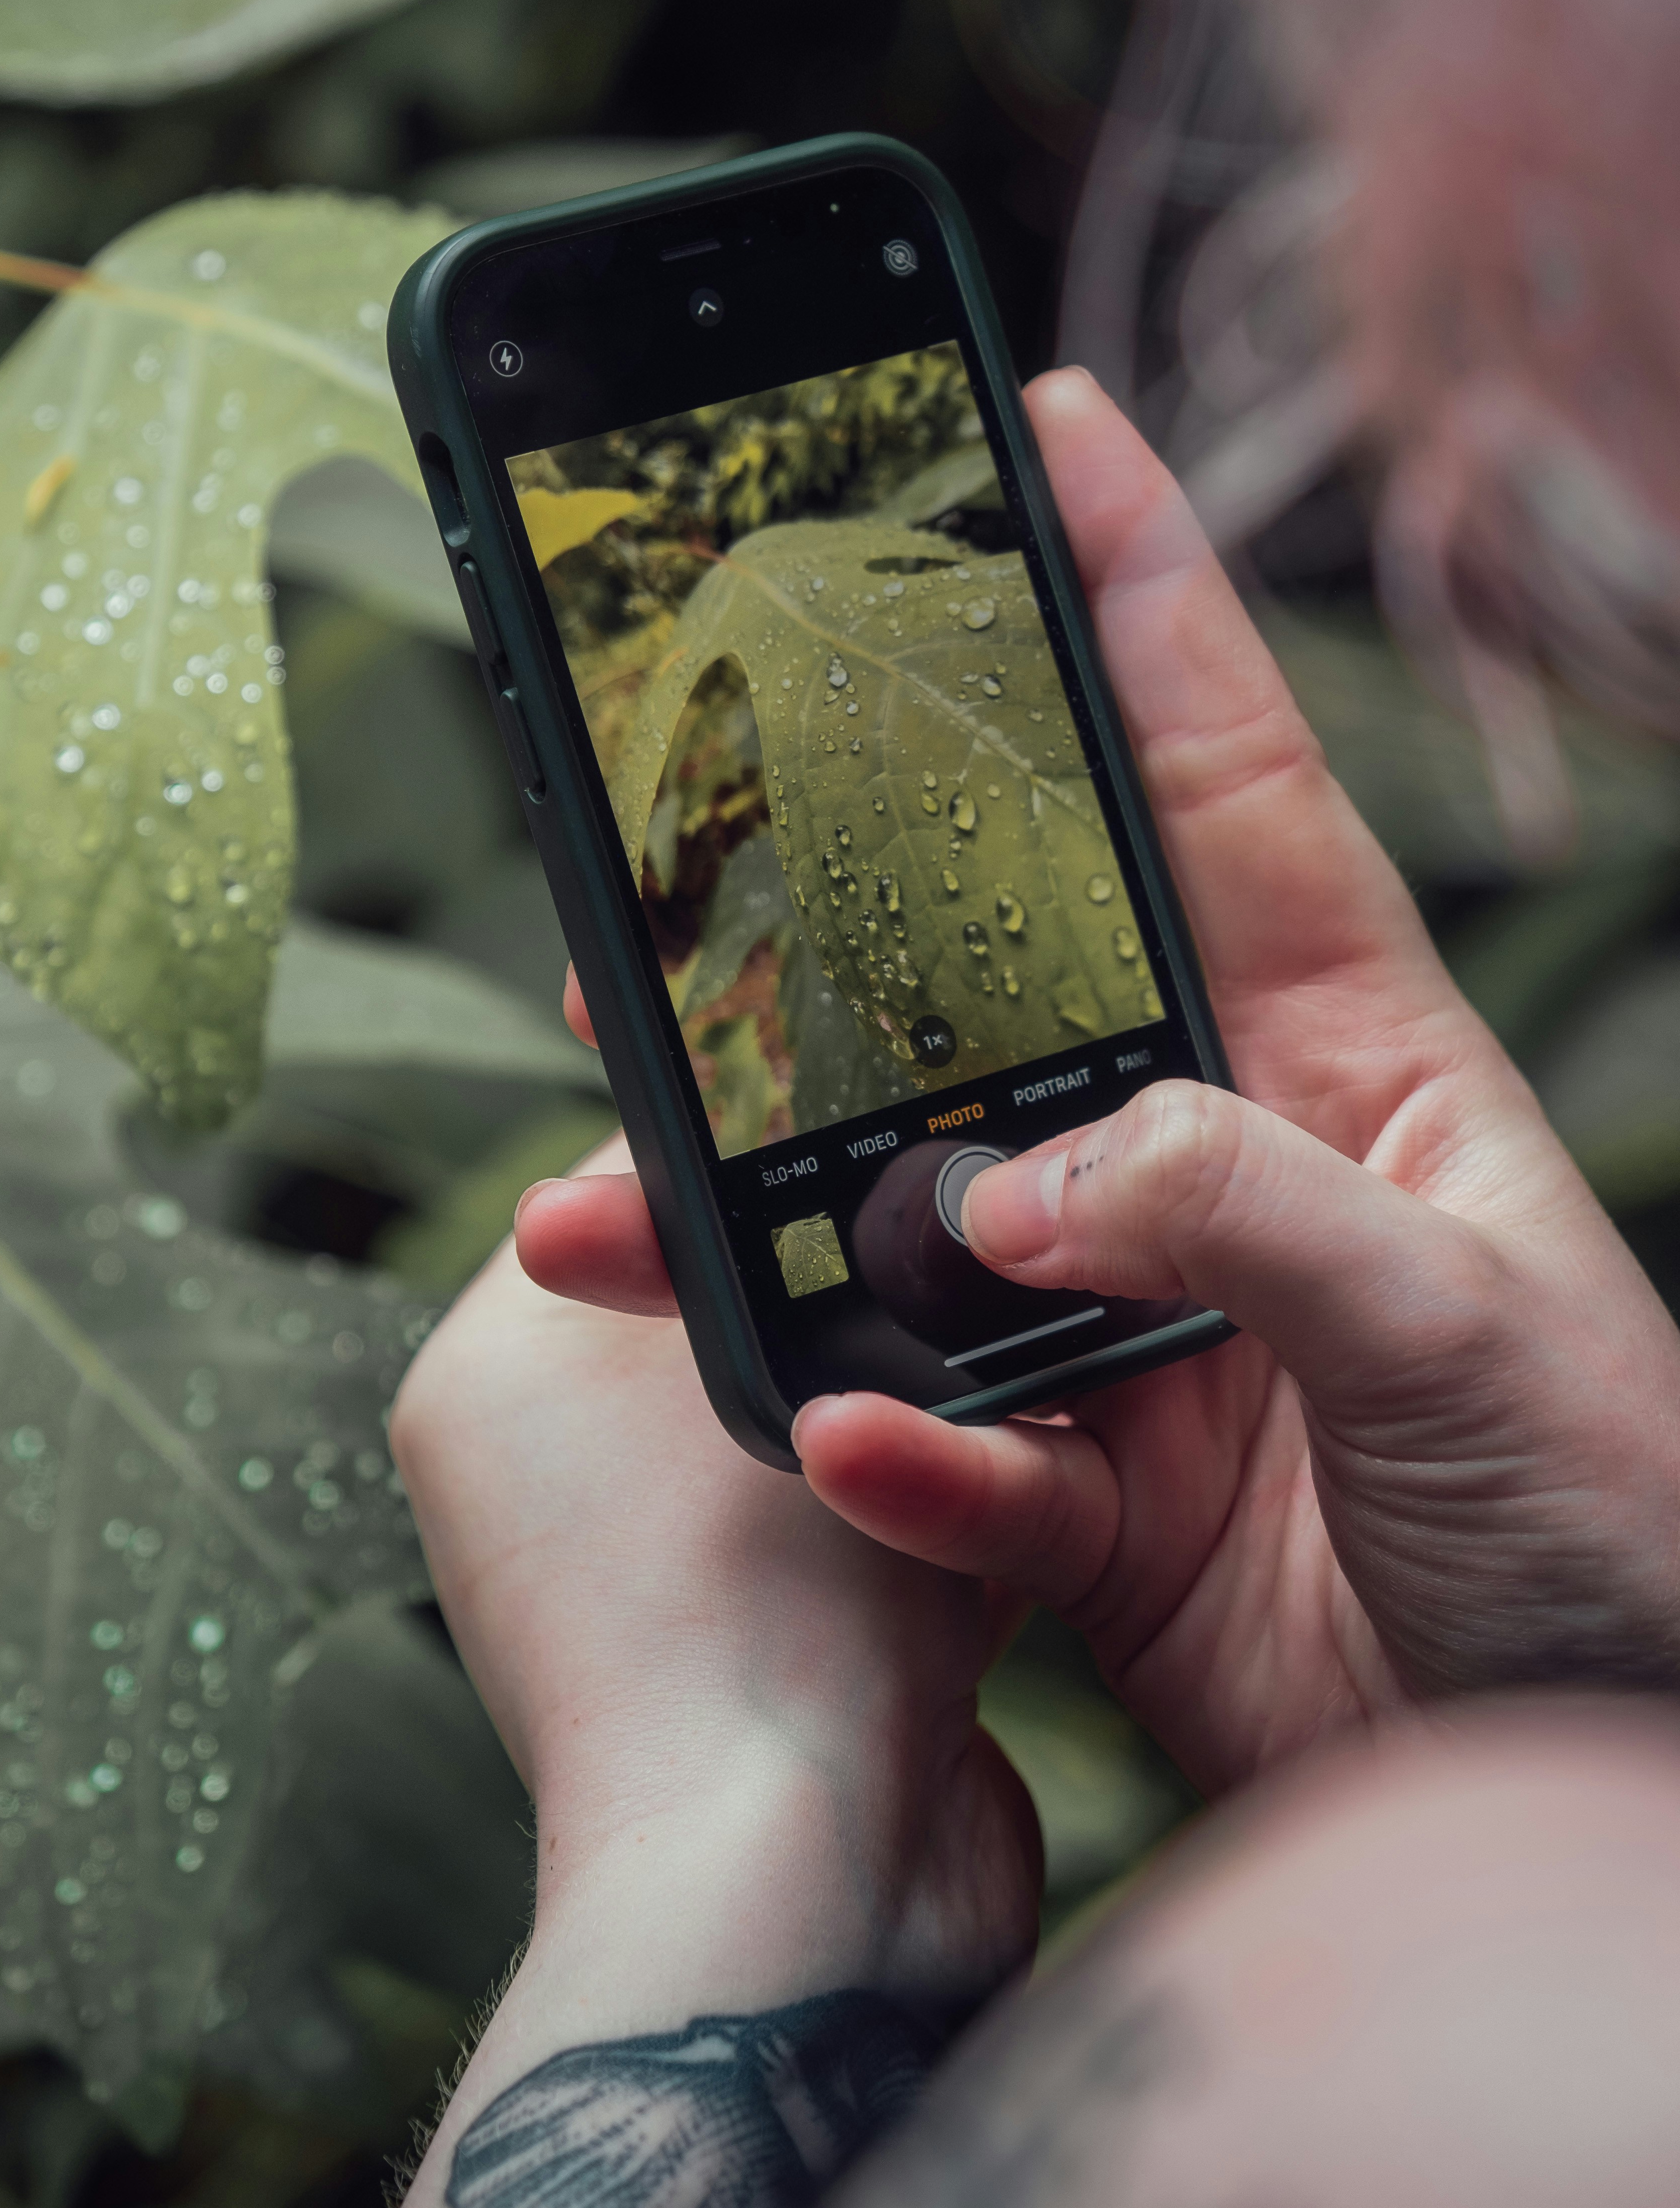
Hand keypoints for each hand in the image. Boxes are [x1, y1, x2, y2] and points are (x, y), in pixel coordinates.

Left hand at [389, 1144, 1040, 1993]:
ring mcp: (647, 1582)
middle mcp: (540, 1477)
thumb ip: (774, 1249)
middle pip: (725, 1308)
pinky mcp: (759, 1665)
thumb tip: (830, 1180)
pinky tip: (999, 1510)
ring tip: (988, 1393)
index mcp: (487, 1372)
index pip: (625, 1188)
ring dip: (907, 1412)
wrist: (803, 1895)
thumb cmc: (748, 1616)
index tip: (871, 1122)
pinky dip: (925, 1519)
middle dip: (846, 1290)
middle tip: (950, 1254)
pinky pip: (854, 1537)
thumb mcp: (751, 1355)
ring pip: (811, 1423)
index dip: (758, 1149)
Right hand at [520, 373, 1679, 1796]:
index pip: (1220, 781)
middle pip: (991, 992)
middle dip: (833, 919)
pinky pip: (949, 1446)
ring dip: (769, 1214)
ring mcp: (1142, 1325)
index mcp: (1348, 1059)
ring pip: (909, 1222)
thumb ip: (1243, 1215)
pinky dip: (891, 1450)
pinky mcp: (1090, 1493)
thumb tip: (1023, 1180)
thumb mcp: (1475, 1324)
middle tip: (673, 856)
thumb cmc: (1629, 1525)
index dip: (1135, 600)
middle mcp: (1219, 1163)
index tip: (1039, 436)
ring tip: (627, 1196)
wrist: (1610, 1772)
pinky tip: (849, 1442)